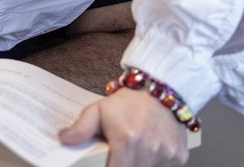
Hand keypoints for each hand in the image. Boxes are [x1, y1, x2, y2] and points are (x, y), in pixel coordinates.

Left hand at [59, 87, 188, 166]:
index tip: (110, 164)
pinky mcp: (179, 156)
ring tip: (137, 145)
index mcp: (127, 141)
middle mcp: (148, 150)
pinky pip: (165, 166)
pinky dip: (157, 160)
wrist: (162, 85)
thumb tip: (64, 139)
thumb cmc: (130, 99)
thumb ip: (81, 127)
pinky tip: (152, 145)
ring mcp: (166, 154)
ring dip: (140, 162)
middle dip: (124, 164)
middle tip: (122, 151)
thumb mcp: (100, 109)